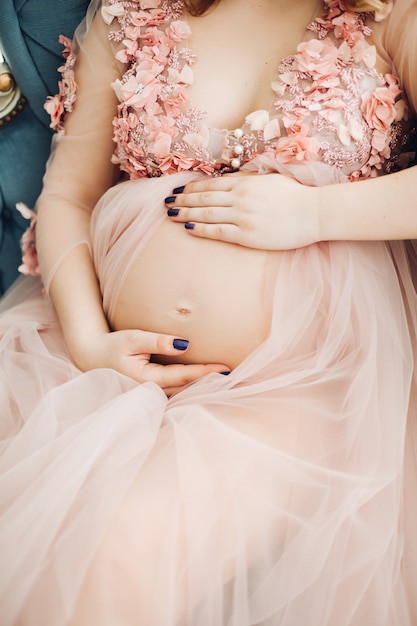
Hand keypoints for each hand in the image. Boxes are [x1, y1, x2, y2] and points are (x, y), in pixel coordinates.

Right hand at [75, 329, 229, 396]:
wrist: (91, 357)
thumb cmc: (111, 346)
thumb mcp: (132, 339)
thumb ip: (157, 342)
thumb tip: (184, 344)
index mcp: (146, 380)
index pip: (183, 376)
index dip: (205, 373)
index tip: (226, 369)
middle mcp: (150, 392)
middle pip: (187, 389)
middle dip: (210, 385)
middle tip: (237, 378)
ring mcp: (150, 396)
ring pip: (183, 394)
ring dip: (203, 389)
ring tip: (227, 382)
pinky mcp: (151, 393)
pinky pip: (176, 392)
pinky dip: (192, 388)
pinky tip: (206, 385)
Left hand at [165, 172, 319, 249]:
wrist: (314, 213)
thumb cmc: (296, 196)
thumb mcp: (270, 179)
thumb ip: (250, 180)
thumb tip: (233, 180)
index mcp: (245, 182)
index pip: (210, 185)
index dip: (191, 188)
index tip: (178, 190)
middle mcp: (240, 197)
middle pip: (203, 199)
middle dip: (183, 200)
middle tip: (167, 202)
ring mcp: (243, 216)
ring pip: (206, 214)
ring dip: (186, 214)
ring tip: (172, 215)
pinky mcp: (248, 234)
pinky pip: (218, 231)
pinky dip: (201, 229)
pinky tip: (189, 228)